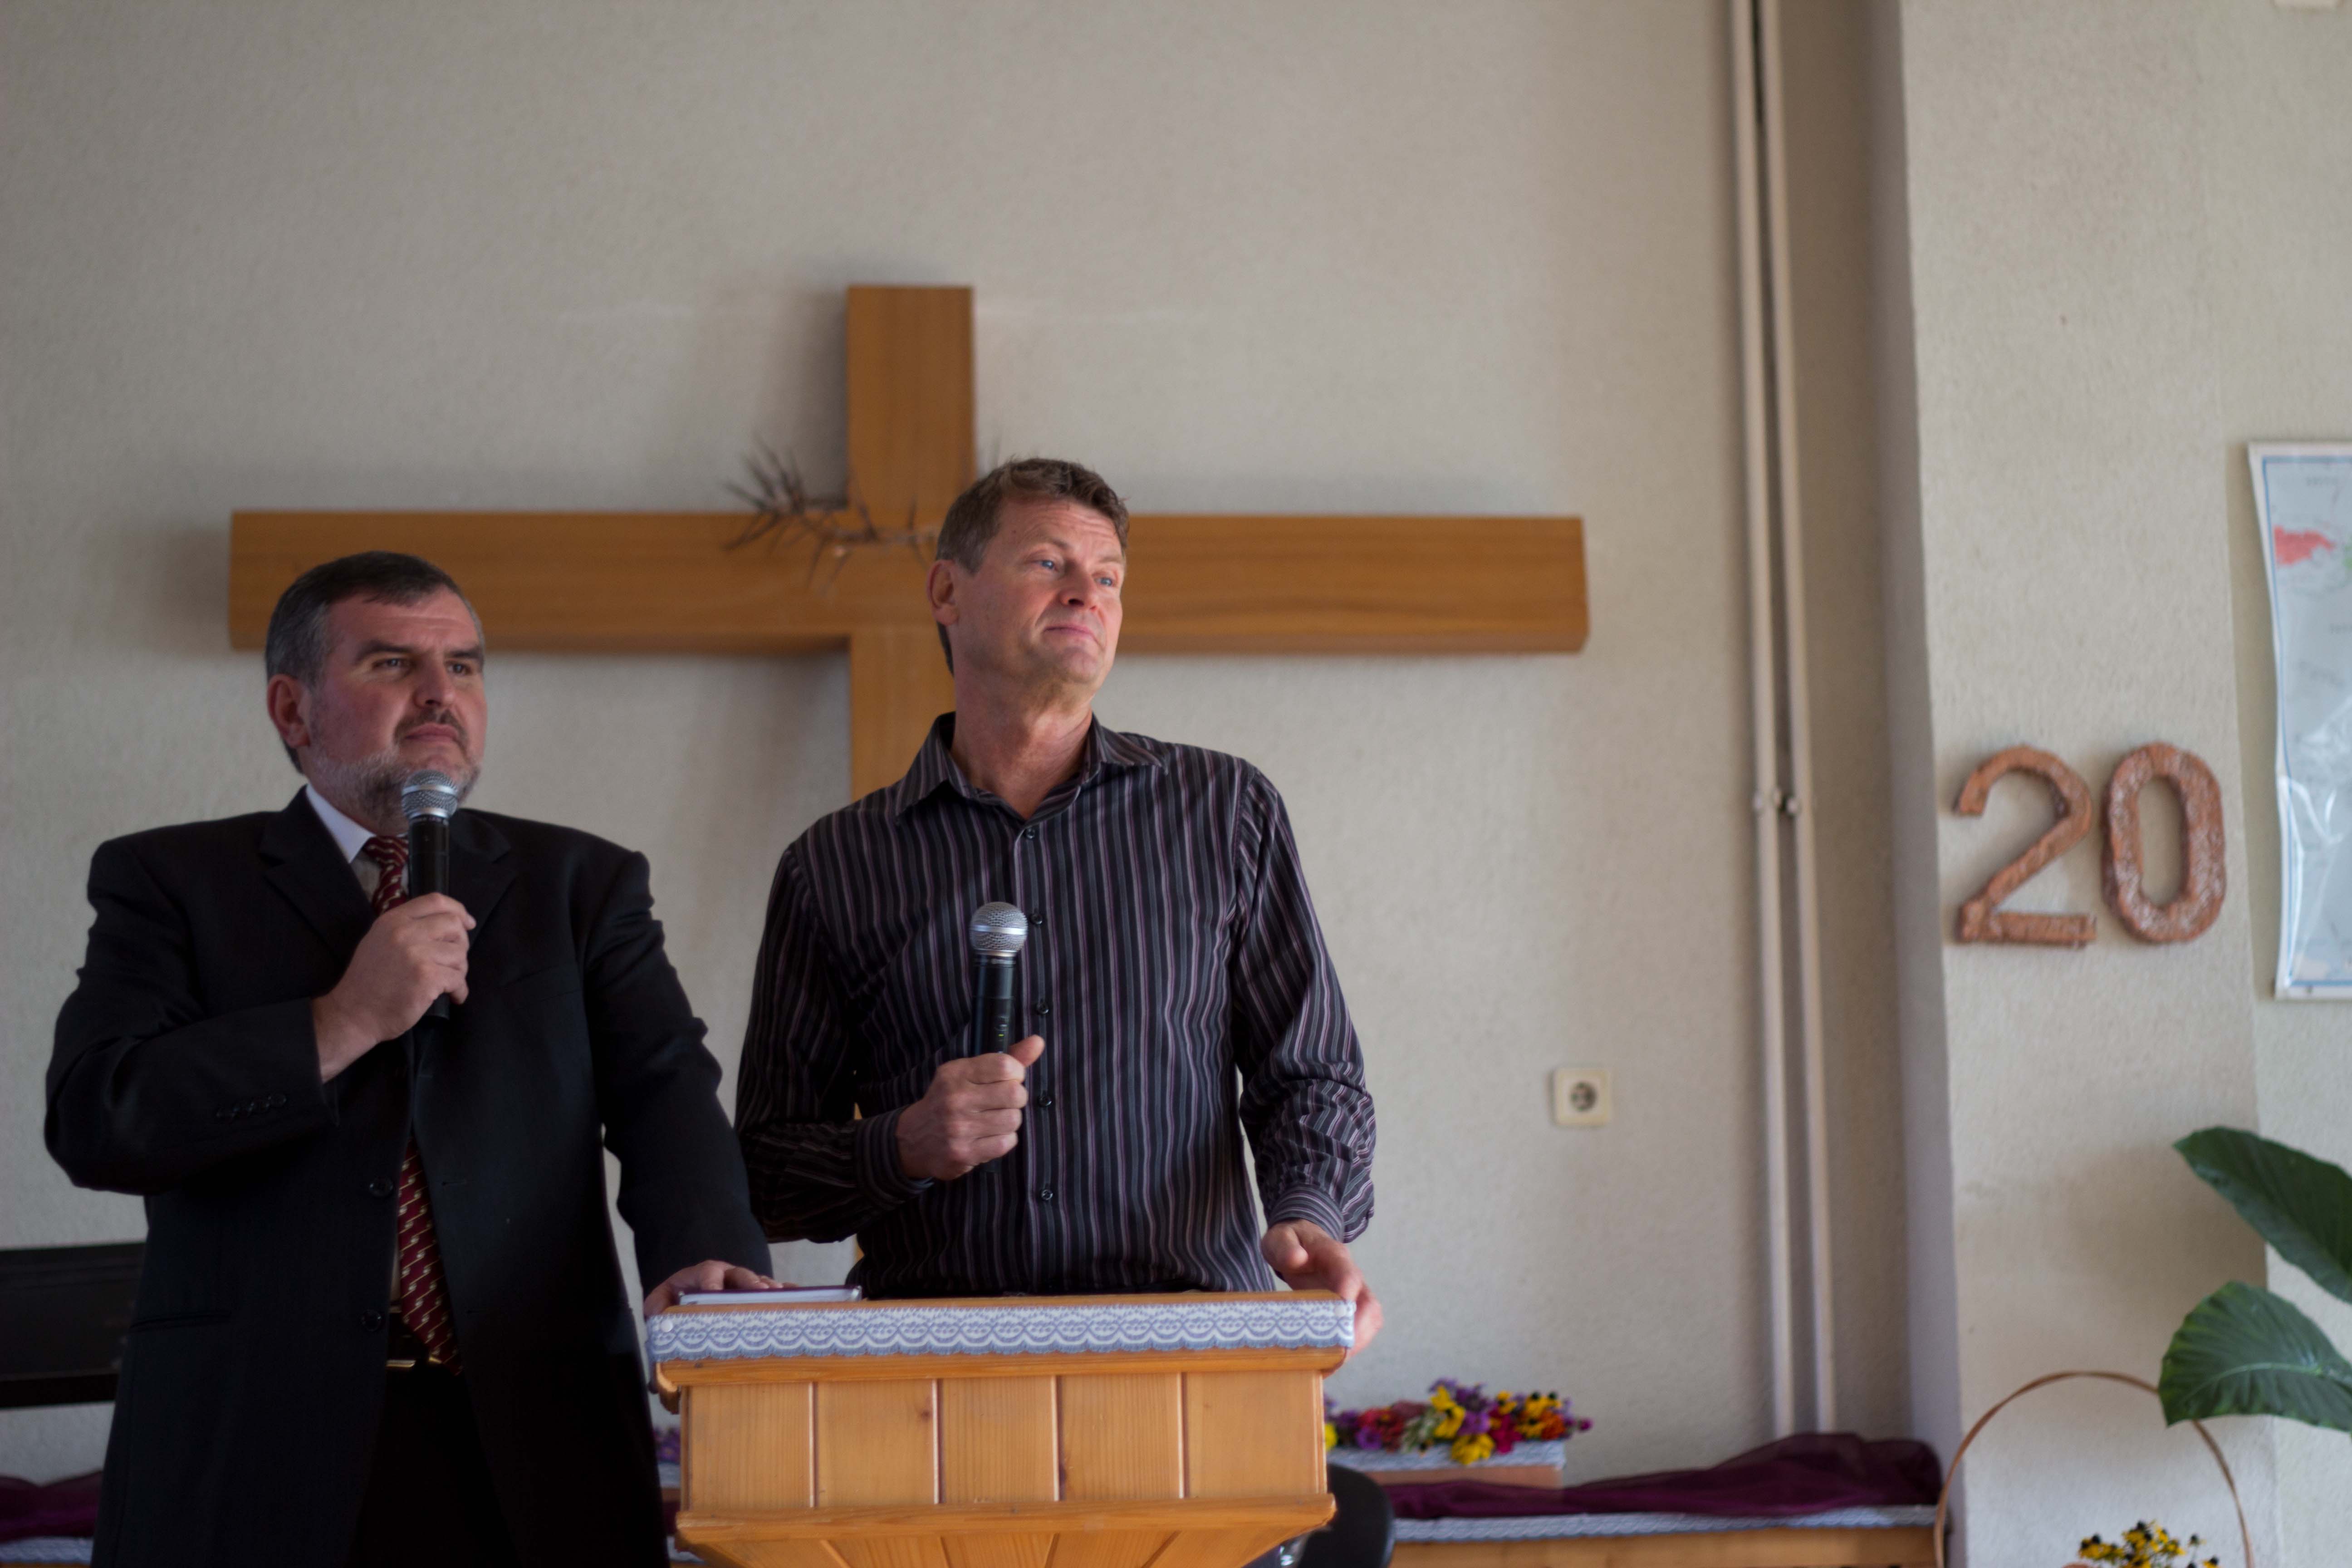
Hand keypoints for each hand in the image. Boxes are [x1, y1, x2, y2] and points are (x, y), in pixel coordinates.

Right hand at [312, 894, 474, 1080]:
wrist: (353, 1013)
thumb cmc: (368, 980)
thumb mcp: (379, 941)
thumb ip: (407, 927)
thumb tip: (447, 922)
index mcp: (392, 921)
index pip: (435, 901)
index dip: (458, 910)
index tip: (468, 923)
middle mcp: (404, 933)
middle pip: (453, 925)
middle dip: (462, 943)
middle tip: (455, 961)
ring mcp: (416, 955)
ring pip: (459, 953)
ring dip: (460, 970)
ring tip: (448, 982)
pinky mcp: (426, 978)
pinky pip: (458, 979)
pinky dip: (460, 990)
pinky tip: (453, 996)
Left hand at [643, 1259, 780, 1316]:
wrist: (683, 1304)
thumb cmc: (673, 1304)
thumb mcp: (659, 1304)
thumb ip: (656, 1308)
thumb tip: (658, 1314)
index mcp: (700, 1275)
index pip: (707, 1272)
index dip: (712, 1281)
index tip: (715, 1293)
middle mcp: (725, 1276)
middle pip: (739, 1274)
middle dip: (750, 1281)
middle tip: (760, 1291)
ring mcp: (741, 1285)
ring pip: (758, 1282)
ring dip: (769, 1288)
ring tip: (780, 1296)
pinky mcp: (753, 1297)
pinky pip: (771, 1292)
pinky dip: (785, 1293)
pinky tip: (797, 1296)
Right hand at [895, 1035, 1045, 1181]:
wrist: (913, 1138)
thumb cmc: (949, 1100)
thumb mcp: (969, 1073)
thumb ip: (1006, 1058)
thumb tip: (1038, 1041)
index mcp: (956, 1072)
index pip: (1005, 1065)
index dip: (1016, 1073)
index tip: (1008, 1079)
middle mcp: (956, 1098)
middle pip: (1015, 1094)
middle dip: (1016, 1098)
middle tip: (1003, 1102)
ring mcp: (959, 1128)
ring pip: (1013, 1120)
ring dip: (1010, 1120)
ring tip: (993, 1120)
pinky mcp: (963, 1153)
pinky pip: (1006, 1143)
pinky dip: (1004, 1140)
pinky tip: (988, 1136)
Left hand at [1262, 1220, 1381, 1355]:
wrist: (1301, 1243)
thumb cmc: (1290, 1242)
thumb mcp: (1279, 1238)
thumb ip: (1285, 1246)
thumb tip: (1297, 1259)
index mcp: (1334, 1256)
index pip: (1348, 1274)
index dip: (1348, 1294)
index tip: (1340, 1313)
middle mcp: (1351, 1276)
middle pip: (1368, 1305)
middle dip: (1356, 1332)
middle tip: (1335, 1355)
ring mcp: (1355, 1294)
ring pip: (1370, 1320)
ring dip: (1355, 1344)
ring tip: (1330, 1365)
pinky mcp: (1352, 1309)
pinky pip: (1361, 1330)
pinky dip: (1349, 1348)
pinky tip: (1329, 1362)